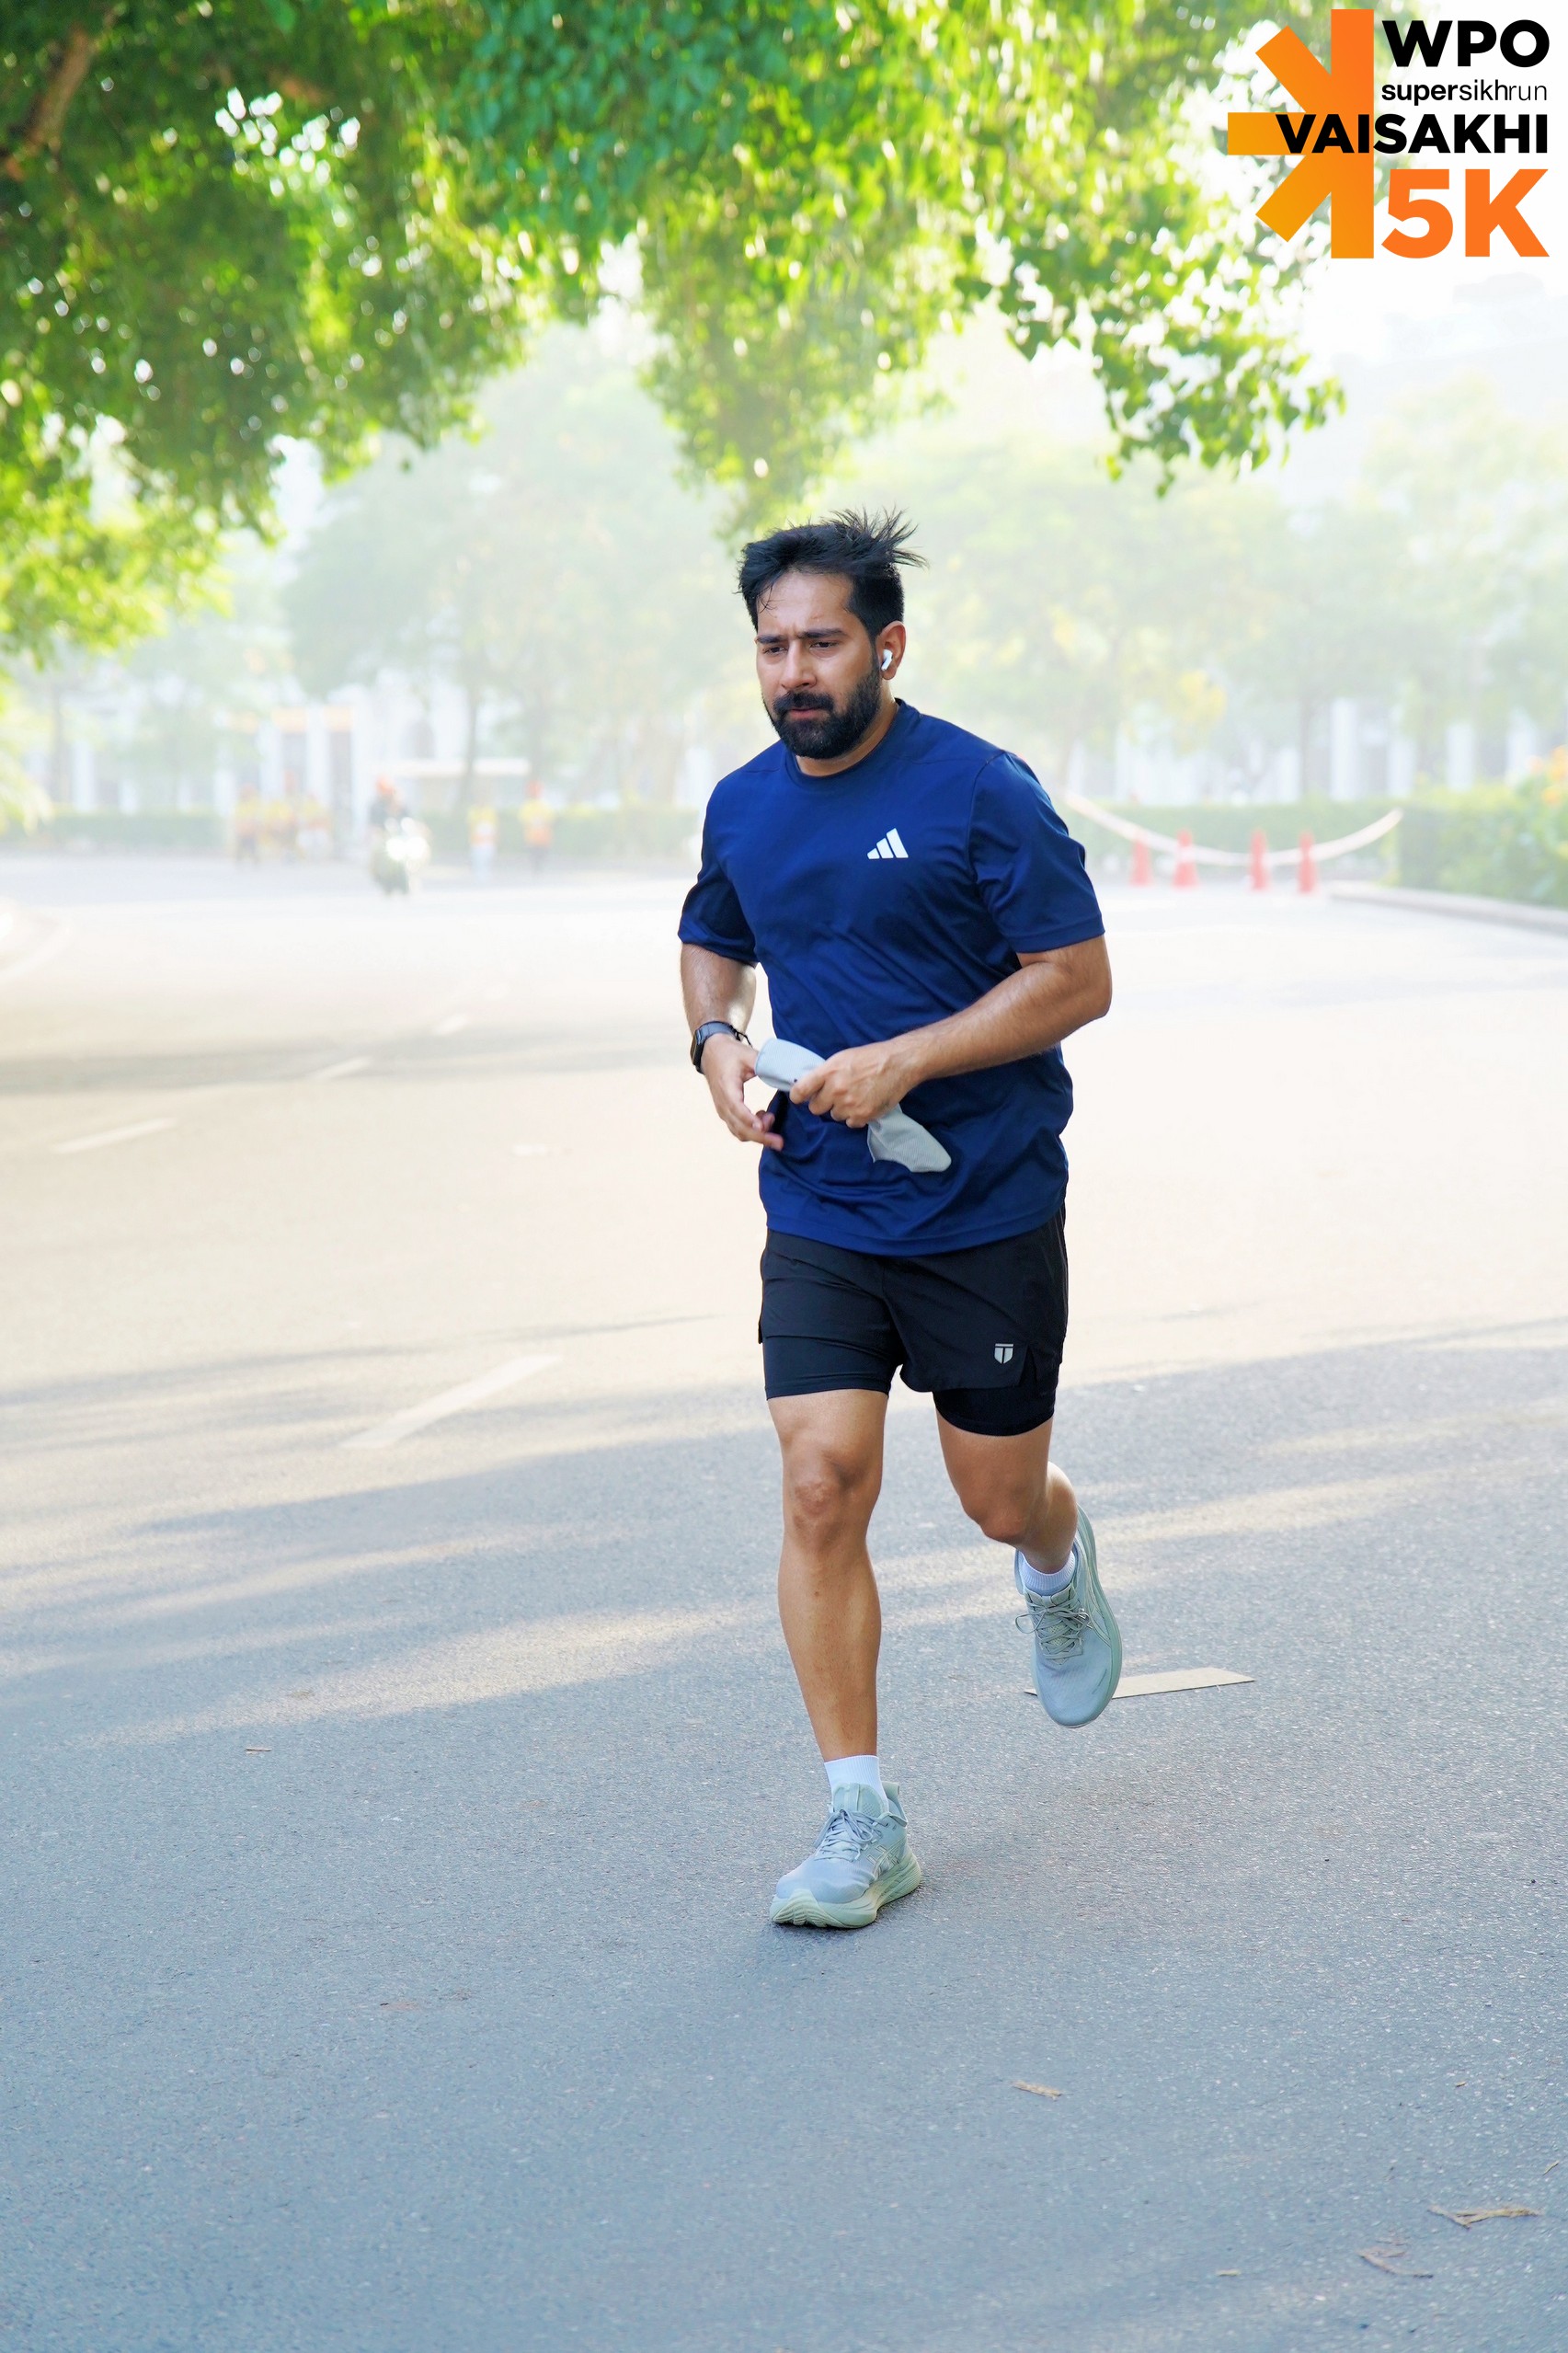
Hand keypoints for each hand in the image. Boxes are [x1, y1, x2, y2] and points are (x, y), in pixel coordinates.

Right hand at [702, 1034, 782, 1150]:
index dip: (749, 1120)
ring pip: (739, 1132)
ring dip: (757, 1135)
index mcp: (727, 1088)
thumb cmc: (730, 1053)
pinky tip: (764, 1120)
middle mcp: (722, 1103)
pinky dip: (752, 1131)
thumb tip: (787, 1074)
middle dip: (760, 1137)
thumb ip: (765, 1064)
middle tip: (779, 1142)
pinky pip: (738, 1129)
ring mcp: (723, 1111)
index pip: (737, 1108)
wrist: (711, 1053)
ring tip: (772, 1120)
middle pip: (739, 1127)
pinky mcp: (726, 1114)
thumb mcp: (748, 1055)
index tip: (763, 1127)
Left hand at [791, 1037, 917, 1129]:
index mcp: (828, 1072)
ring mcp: (849, 1105)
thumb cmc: (872, 1057)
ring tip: (856, 1096)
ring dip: (842, 1110)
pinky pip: (851, 1123)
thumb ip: (827, 1072)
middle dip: (823, 1103)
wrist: (899, 1063)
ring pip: (835, 1116)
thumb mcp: (843, 1057)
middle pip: (816, 1108)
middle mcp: (836, 1089)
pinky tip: (865, 1103)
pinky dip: (856, 1117)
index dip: (798, 1096)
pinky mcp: (863, 1116)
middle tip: (836, 1095)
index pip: (801, 1090)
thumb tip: (814, 1086)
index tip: (800, 1098)